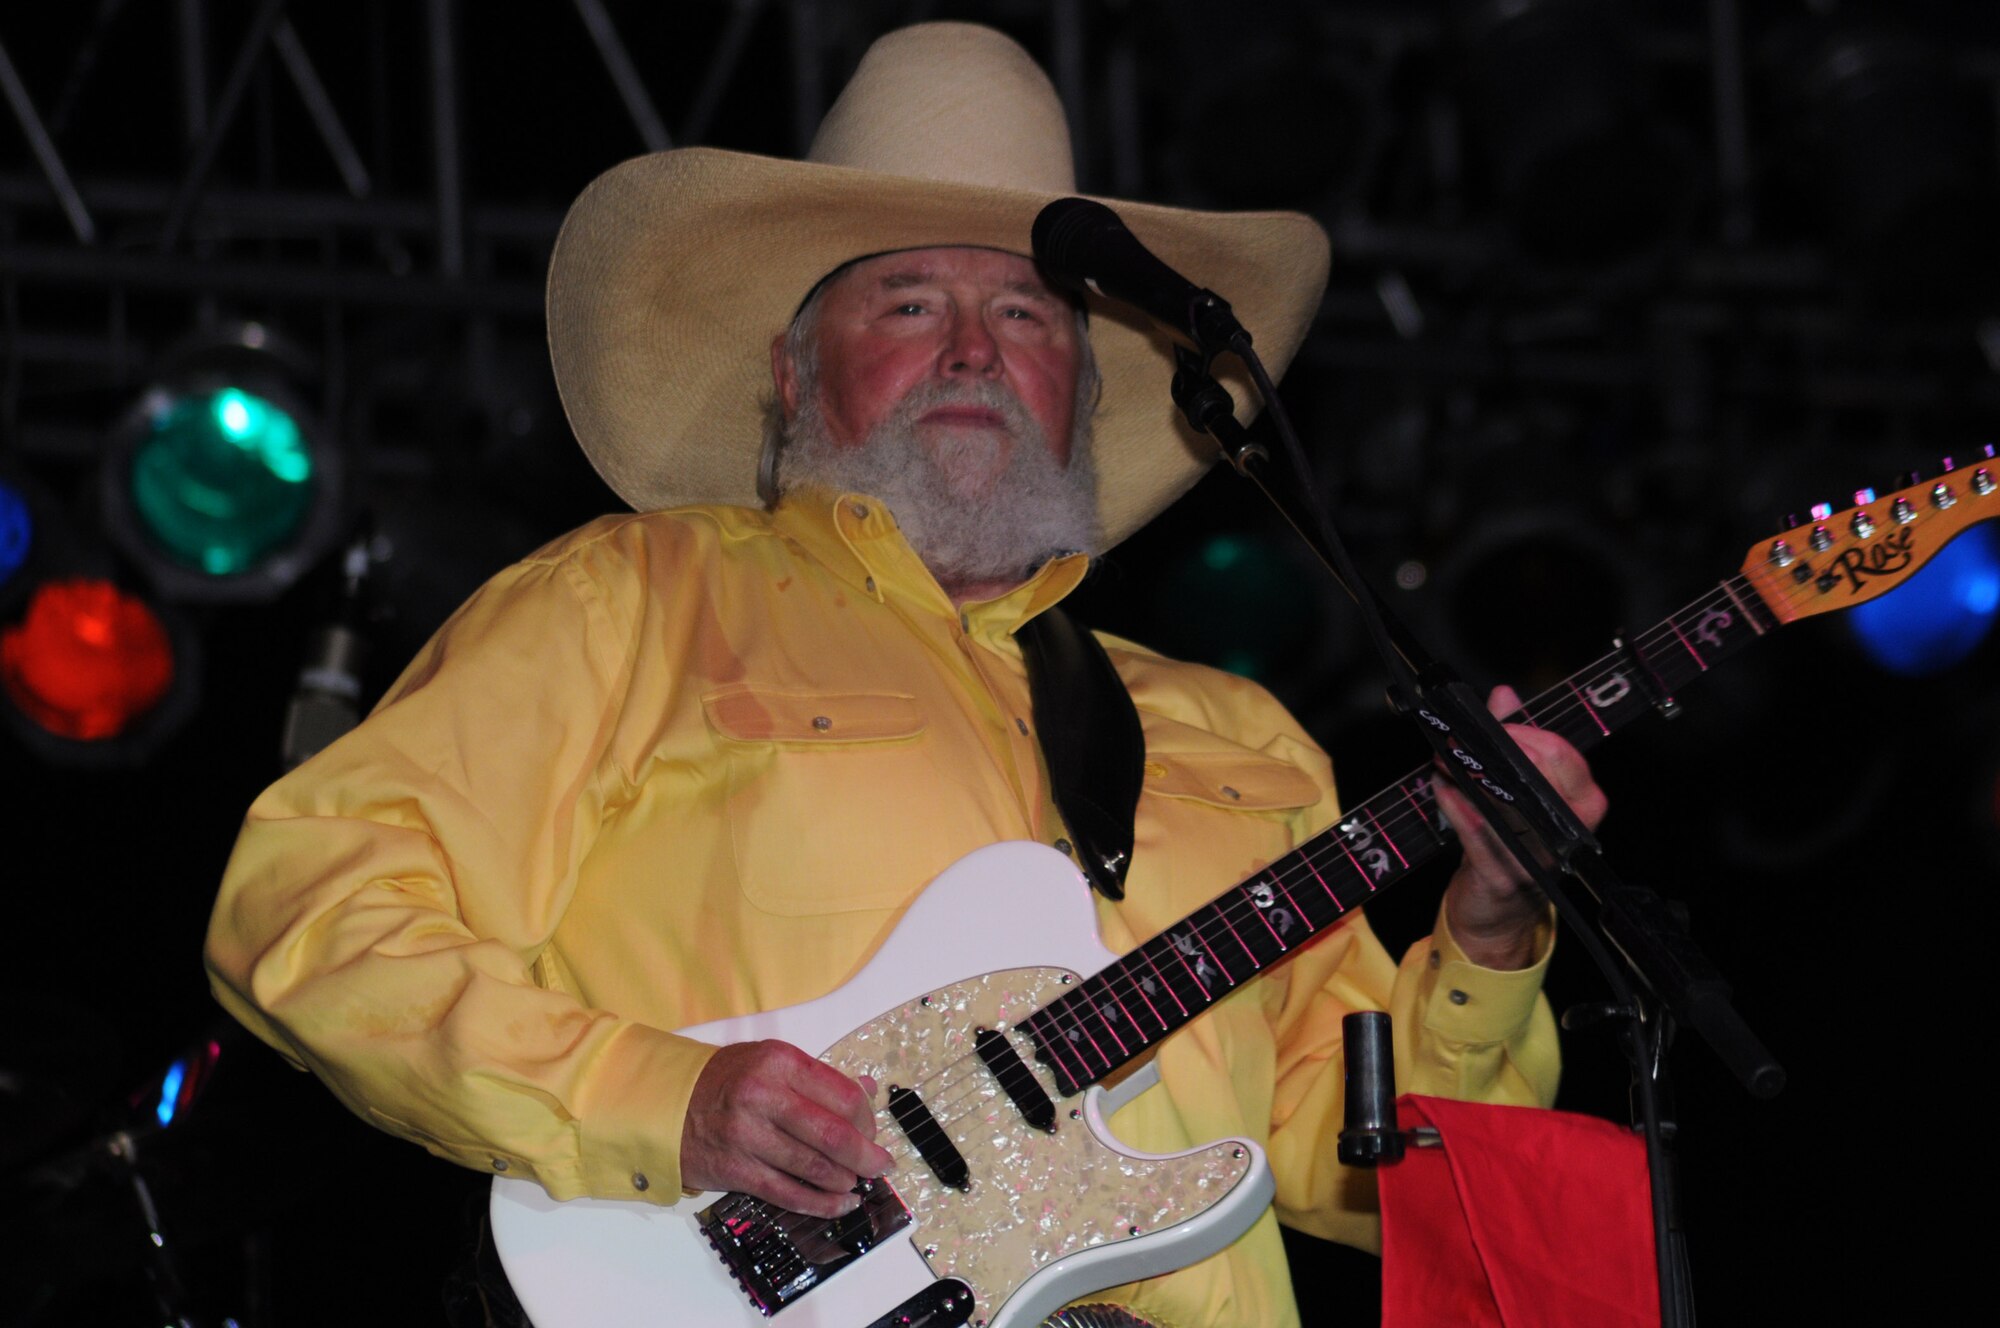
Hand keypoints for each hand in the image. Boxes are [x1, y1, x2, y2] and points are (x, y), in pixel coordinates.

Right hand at [679, 1040, 893, 1216]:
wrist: (666, 1105)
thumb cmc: (726, 1081)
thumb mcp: (771, 1062)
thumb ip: (819, 1078)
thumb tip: (867, 1091)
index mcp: (780, 1062)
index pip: (843, 1095)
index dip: (867, 1119)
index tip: (873, 1132)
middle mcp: (763, 1095)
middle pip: (833, 1134)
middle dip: (866, 1156)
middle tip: (880, 1165)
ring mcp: (747, 1134)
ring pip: (814, 1167)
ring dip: (844, 1180)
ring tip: (856, 1183)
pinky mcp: (735, 1169)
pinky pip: (787, 1193)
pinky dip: (819, 1203)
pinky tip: (838, 1203)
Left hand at [1435, 685, 1606, 969]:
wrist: (1498, 911)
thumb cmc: (1510, 842)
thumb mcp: (1515, 789)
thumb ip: (1511, 739)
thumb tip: (1504, 695)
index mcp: (1579, 805)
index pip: (1563, 756)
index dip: (1525, 734)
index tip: (1495, 725)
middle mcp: (1565, 833)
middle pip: (1540, 776)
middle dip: (1496, 750)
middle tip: (1460, 739)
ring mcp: (1537, 859)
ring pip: (1506, 804)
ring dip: (1468, 776)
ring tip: (1444, 759)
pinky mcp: (1505, 878)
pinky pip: (1478, 835)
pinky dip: (1456, 807)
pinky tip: (1441, 788)